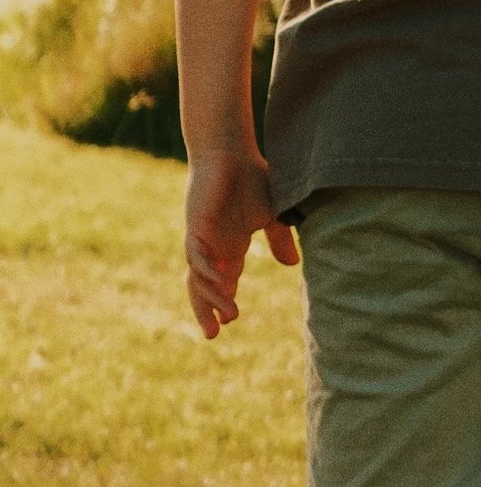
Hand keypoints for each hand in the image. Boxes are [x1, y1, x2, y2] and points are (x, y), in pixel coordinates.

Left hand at [183, 147, 296, 337]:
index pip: (222, 281)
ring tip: (227, 315)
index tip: (229, 322)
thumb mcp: (271, 215)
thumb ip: (278, 239)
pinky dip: (206, 272)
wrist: (230, 152)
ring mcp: (201, 237)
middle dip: (206, 310)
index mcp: (229, 246)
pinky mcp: (195, 226)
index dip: (223, 301)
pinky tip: (219, 285)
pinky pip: (197, 256)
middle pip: (202, 286)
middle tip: (212, 335)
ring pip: (199, 276)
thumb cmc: (250, 179)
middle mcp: (212, 246)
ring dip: (212, 297)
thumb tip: (290, 263)